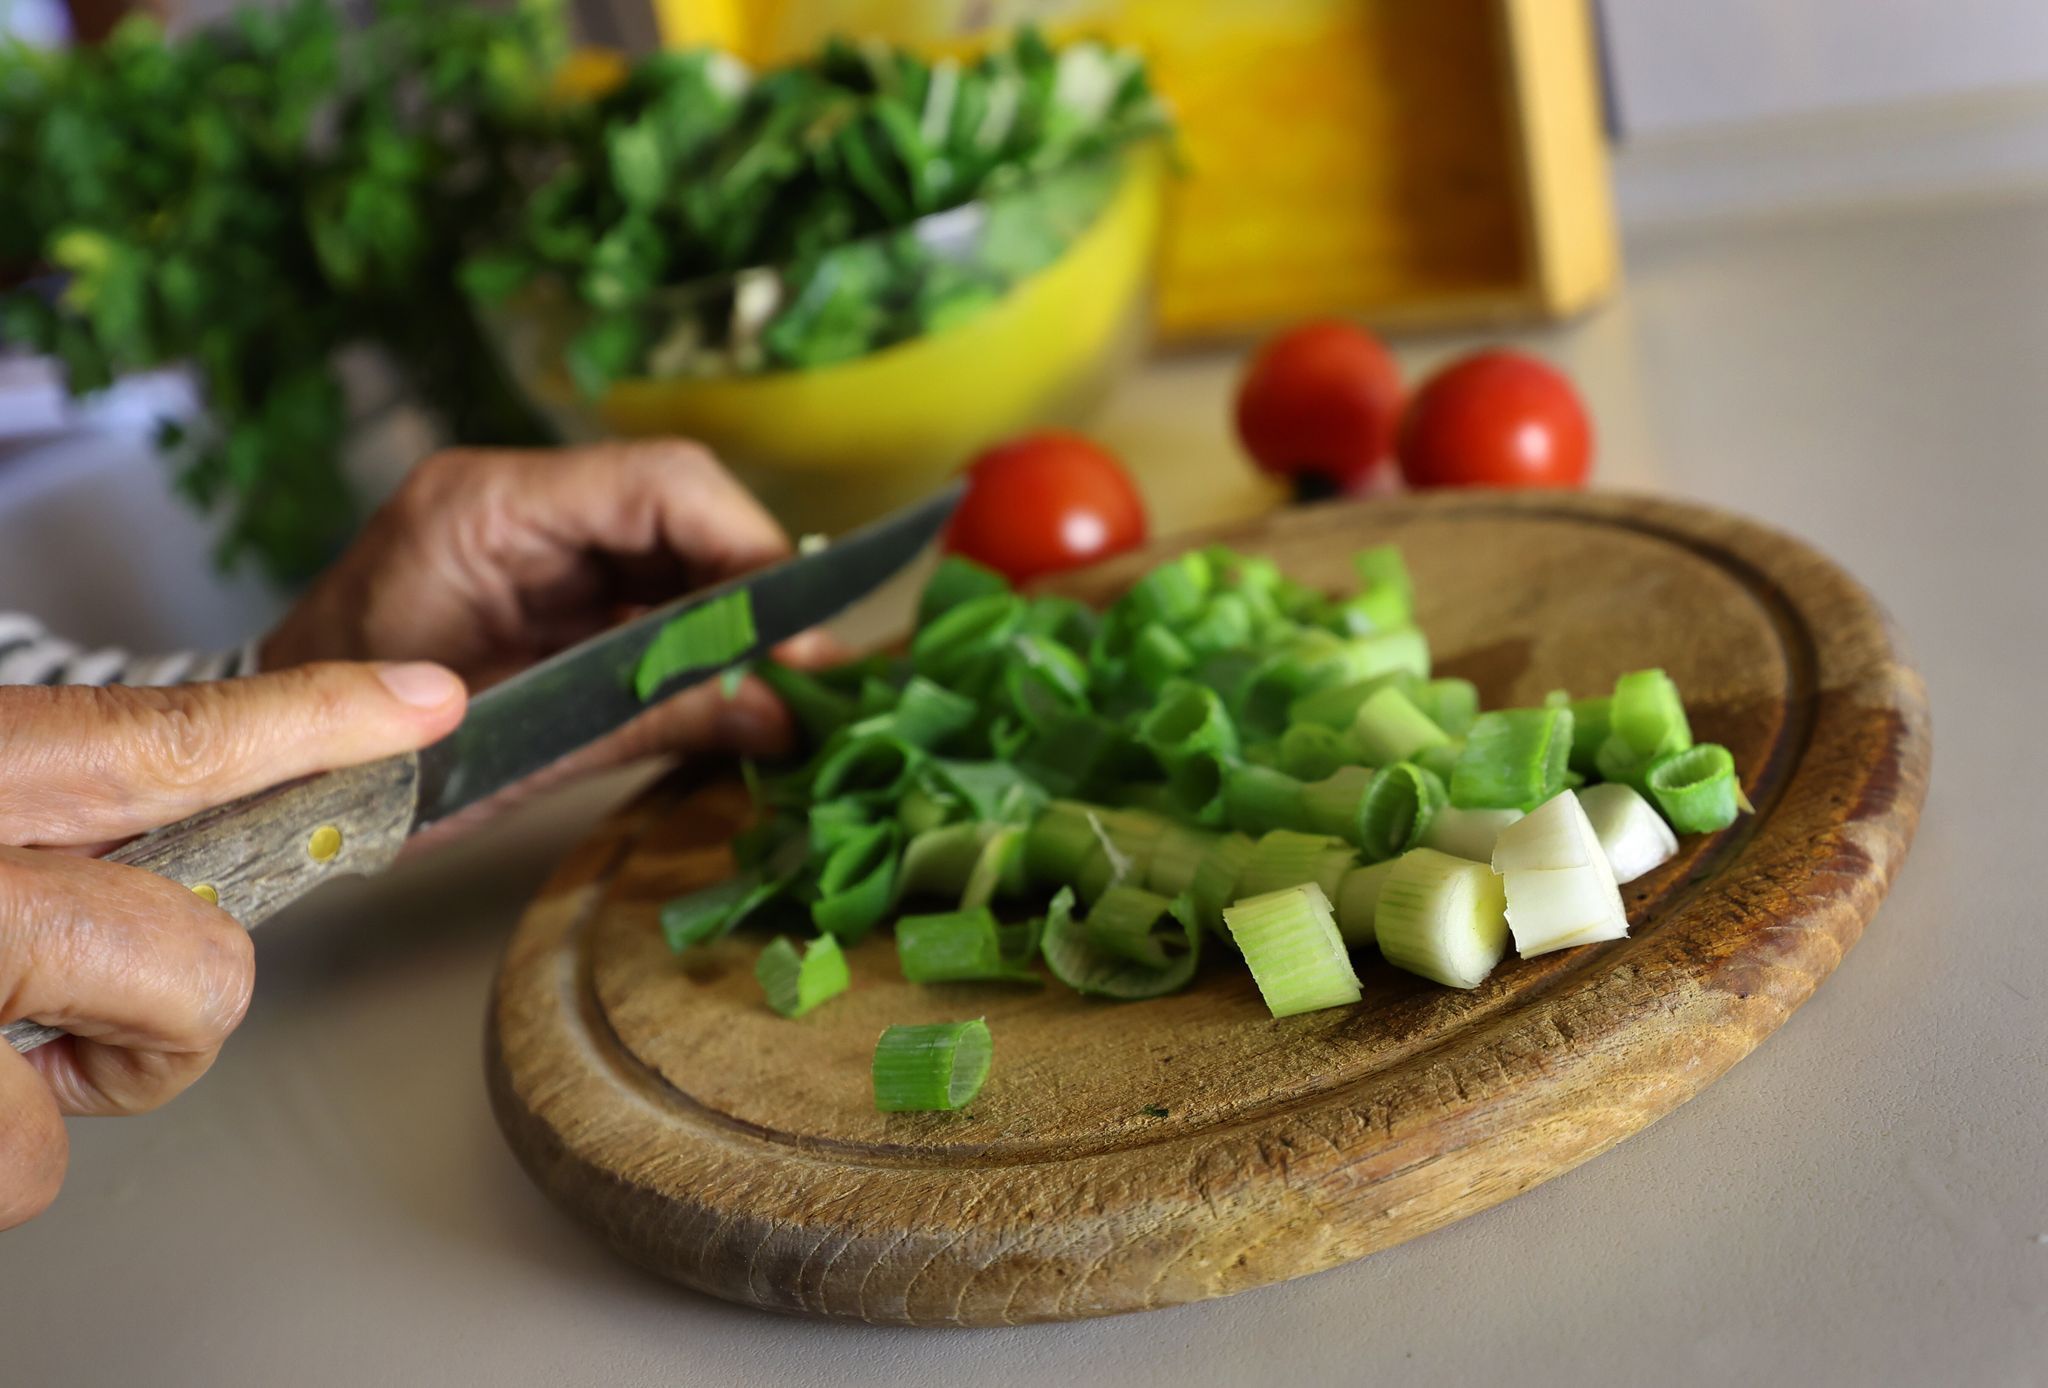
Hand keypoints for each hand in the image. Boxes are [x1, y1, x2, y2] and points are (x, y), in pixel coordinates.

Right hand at [0, 663, 465, 1227]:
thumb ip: (55, 813)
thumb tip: (164, 845)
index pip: (164, 742)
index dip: (316, 720)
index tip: (428, 703)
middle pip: (198, 958)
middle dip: (175, 997)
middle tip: (71, 995)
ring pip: (137, 1070)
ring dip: (64, 1078)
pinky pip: (30, 1163)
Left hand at [261, 442, 823, 834]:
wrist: (259, 772)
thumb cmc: (347, 759)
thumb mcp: (512, 745)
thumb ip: (649, 720)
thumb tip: (779, 717)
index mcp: (486, 508)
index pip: (660, 484)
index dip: (751, 549)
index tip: (808, 632)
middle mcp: (513, 500)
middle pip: (679, 508)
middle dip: (754, 588)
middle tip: (813, 673)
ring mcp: (526, 538)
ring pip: (672, 548)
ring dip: (731, 617)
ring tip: (781, 688)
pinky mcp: (538, 583)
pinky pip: (641, 589)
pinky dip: (691, 638)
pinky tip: (726, 687)